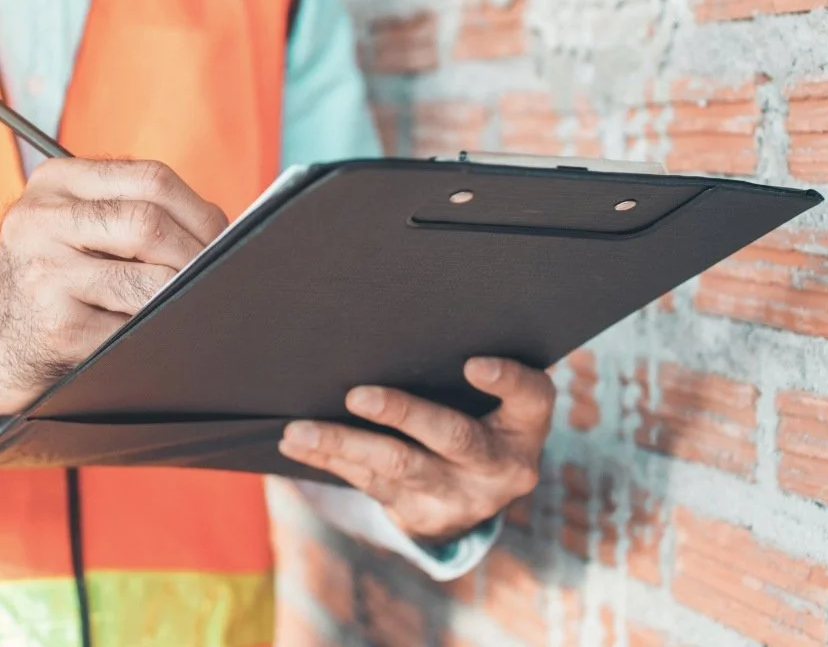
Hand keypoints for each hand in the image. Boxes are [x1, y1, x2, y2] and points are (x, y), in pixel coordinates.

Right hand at [0, 158, 227, 425]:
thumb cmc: (53, 282)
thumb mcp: (73, 228)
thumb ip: (131, 212)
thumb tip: (224, 232)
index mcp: (53, 183)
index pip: (149, 178)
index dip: (200, 211)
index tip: (223, 238)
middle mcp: (39, 220)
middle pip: (149, 223)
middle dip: (197, 255)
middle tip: (217, 277)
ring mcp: (44, 273)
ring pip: (148, 281)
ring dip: (180, 297)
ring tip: (188, 304)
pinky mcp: (55, 325)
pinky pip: (133, 328)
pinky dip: (156, 332)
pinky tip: (155, 333)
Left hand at [278, 357, 553, 544]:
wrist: (471, 497)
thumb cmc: (477, 416)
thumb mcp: (491, 400)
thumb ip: (460, 366)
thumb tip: (393, 315)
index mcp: (524, 426)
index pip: (531, 398)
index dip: (507, 381)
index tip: (474, 364)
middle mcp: (499, 466)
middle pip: (453, 437)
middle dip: (403, 414)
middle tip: (358, 395)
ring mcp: (459, 495)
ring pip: (398, 466)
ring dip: (343, 443)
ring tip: (300, 429)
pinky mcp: (419, 514)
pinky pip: (368, 483)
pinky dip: (328, 460)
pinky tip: (296, 444)